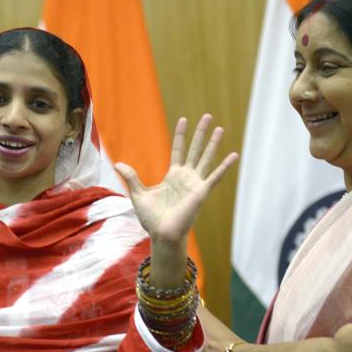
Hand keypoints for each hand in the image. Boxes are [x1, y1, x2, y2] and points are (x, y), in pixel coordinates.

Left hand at [114, 114, 237, 245]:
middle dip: (200, 133)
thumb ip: (132, 177)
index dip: (180, 135)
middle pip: (195, 149)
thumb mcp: (138, 194)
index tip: (183, 119)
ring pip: (206, 158)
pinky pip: (215, 177)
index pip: (178, 150)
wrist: (162, 234)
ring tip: (220, 128)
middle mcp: (186, 177)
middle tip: (207, 116)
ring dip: (213, 144)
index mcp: (173, 176)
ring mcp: (195, 184)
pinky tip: (234, 155)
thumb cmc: (152, 218)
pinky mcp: (201, 192)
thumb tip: (118, 164)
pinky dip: (225, 166)